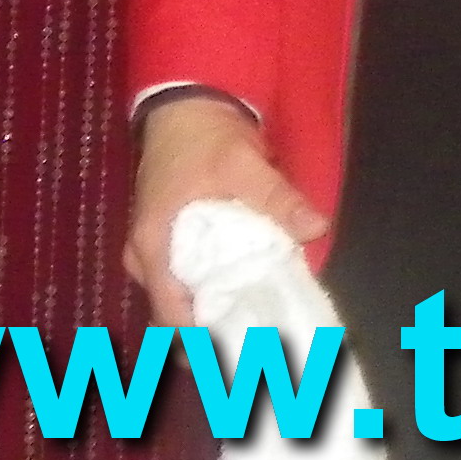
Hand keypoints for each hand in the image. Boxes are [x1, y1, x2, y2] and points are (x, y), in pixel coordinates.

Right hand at [128, 95, 326, 326]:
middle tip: (256, 347)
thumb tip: (316, 227)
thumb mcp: (242, 163)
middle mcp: (144, 258)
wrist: (184, 104)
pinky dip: (209, 293)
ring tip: (255, 328)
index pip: (171, 316)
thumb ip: (276, 197)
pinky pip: (184, 280)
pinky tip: (244, 296)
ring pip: (178, 300)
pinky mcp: (166, 242)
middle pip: (173, 315)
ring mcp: (152, 251)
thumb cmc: (203, 136)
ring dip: (210, 315)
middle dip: (210, 337)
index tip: (241, 355)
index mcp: (153, 247)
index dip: (204, 343)